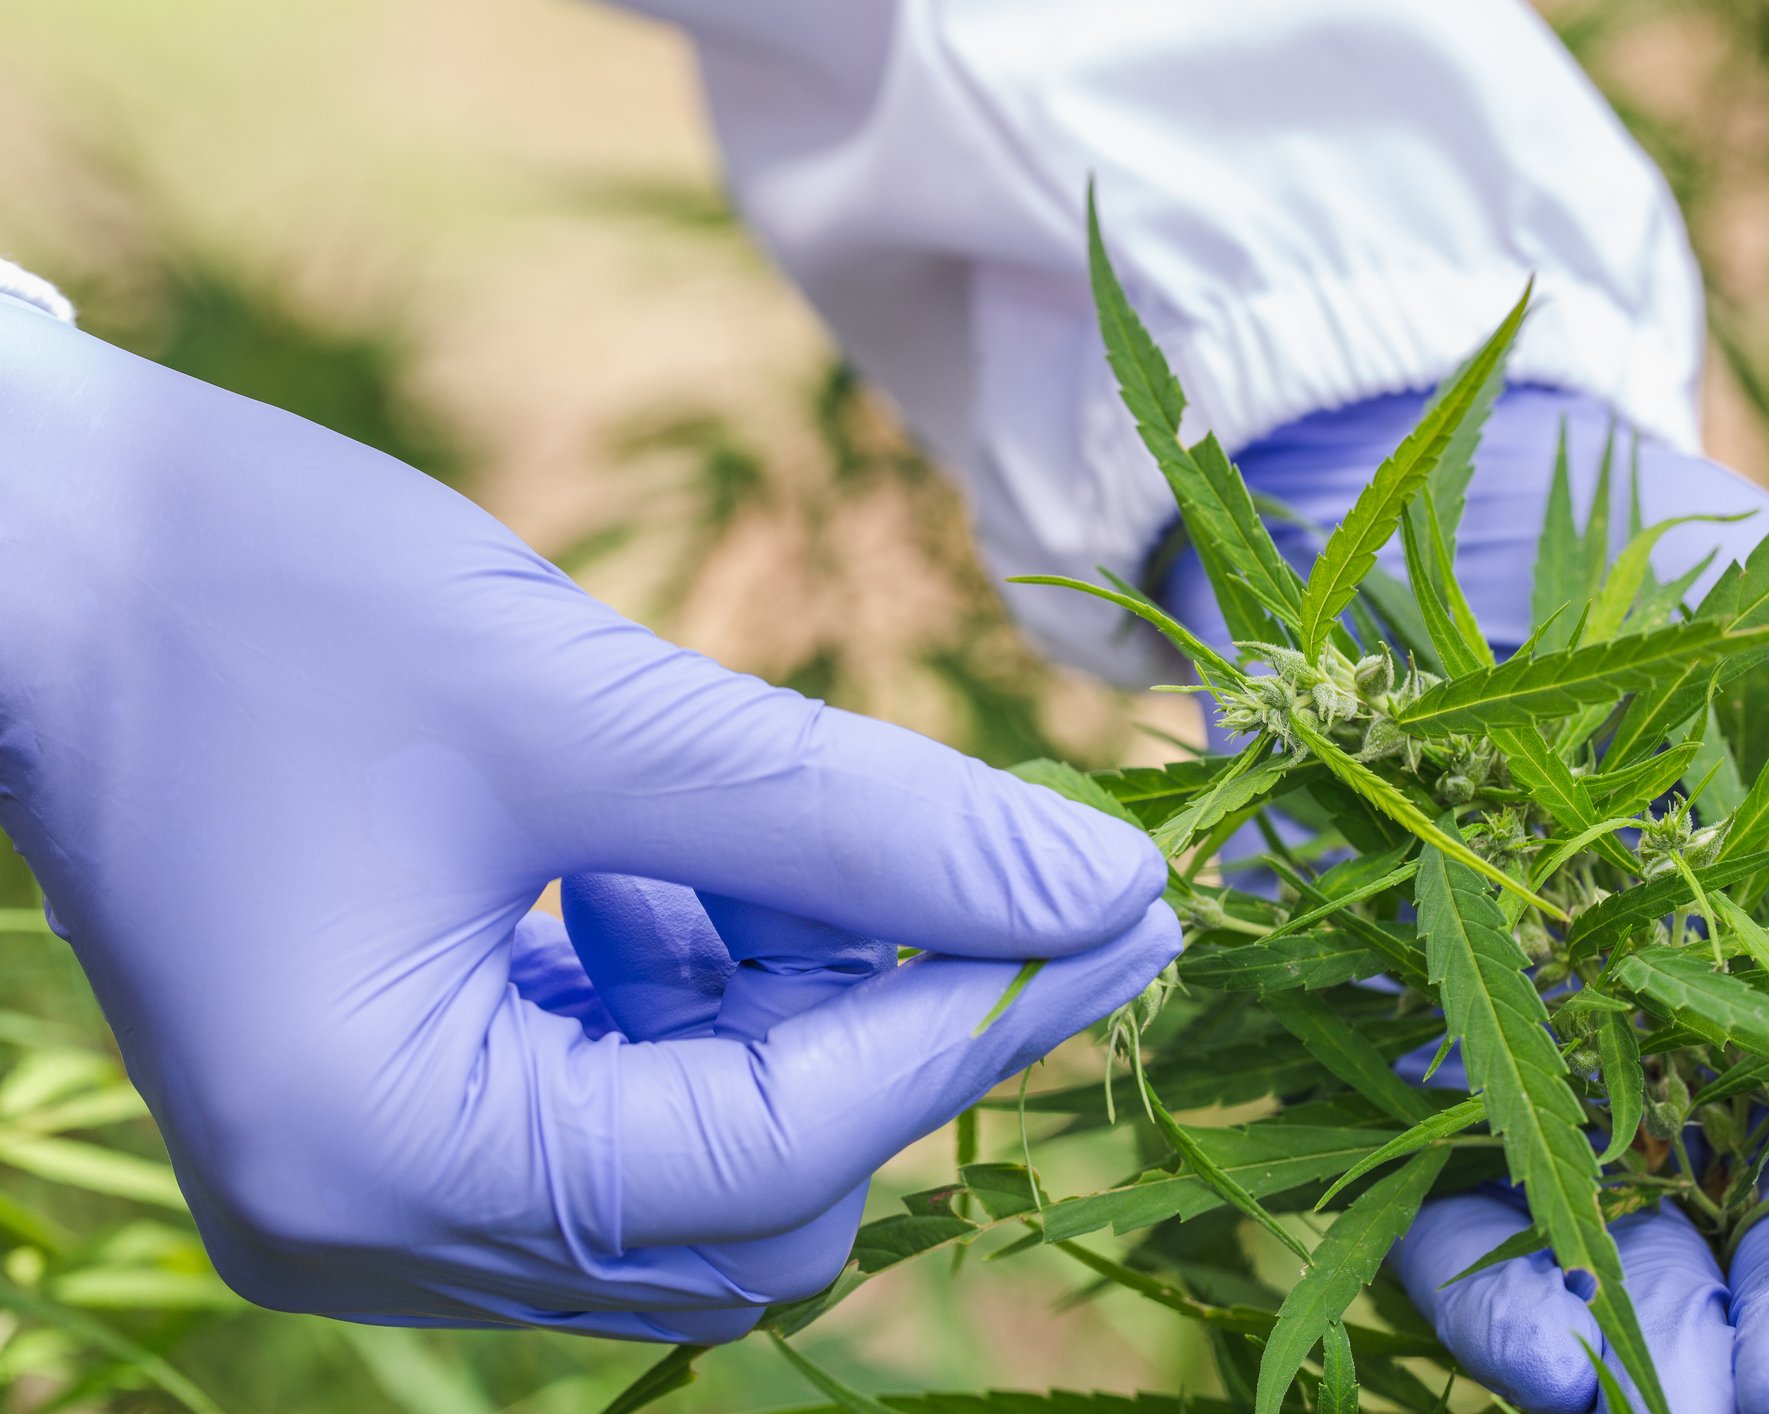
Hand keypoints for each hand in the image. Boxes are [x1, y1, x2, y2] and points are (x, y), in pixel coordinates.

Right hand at [0, 302, 1176, 1337]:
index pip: (775, 1150)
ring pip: (693, 1150)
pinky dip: (697, 987)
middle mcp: (366, 1213)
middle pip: (745, 1192)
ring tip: (800, 839)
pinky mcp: (385, 1098)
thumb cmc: (257, 597)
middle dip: (884, 1028)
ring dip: (791, 999)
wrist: (42, 550)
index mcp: (383, 1151)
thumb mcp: (592, 707)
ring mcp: (367, 1172)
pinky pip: (611, 1092)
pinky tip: (687, 861)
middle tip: (997, 874)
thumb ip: (857, 816)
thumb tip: (1102, 886)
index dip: (971, 1025)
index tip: (1128, 918)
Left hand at [1165, 384, 1768, 1410]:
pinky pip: (1460, 1202)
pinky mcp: (1432, 1058)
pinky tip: (1542, 1341)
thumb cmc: (1748, 612)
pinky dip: (1500, 1280)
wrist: (1513, 527)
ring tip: (1677, 1395)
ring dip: (1659, 1343)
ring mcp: (1579, 1077)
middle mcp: (1724, 1076)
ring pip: (1632, 1255)